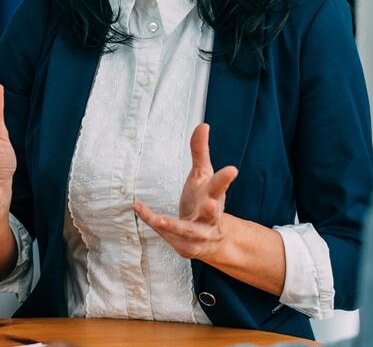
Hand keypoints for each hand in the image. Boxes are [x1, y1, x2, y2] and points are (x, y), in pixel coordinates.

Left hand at [133, 123, 238, 260]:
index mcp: (214, 196)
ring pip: (188, 232)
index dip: (225, 179)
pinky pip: (167, 235)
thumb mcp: (202, 175)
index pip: (221, 186)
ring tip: (160, 219)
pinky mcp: (185, 246)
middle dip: (211, 210)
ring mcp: (199, 235)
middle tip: (212, 203)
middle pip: (212, 213)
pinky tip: (140, 210)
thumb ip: (200, 151)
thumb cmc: (204, 199)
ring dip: (175, 226)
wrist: (210, 238)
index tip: (232, 169)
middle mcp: (210, 218)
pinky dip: (154, 223)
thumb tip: (203, 125)